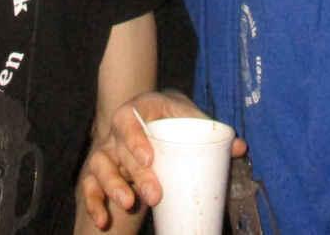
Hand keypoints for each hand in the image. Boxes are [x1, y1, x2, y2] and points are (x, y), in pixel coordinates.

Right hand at [77, 90, 245, 229]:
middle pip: (119, 149)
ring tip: (130, 204)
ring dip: (113, 187)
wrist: (153, 122)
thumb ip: (214, 132)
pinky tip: (104, 219)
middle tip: (154, 194)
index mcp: (139, 110)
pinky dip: (94, 203)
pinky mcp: (99, 171)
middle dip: (135, 174)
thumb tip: (240, 147)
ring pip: (100, 166)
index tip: (149, 158)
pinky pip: (88, 186)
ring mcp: (107, 150)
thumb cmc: (175, 120)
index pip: (128, 118)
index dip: (134, 137)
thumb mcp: (191, 119)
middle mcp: (119, 130)